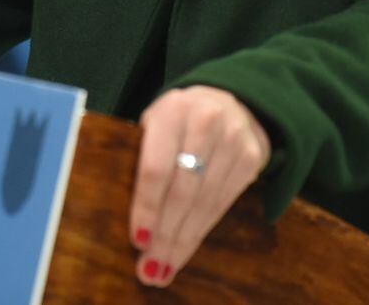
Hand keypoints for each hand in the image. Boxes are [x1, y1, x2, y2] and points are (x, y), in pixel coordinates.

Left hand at [127, 85, 271, 287]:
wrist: (231, 101)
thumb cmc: (178, 120)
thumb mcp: (155, 122)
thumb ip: (140, 154)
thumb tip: (115, 208)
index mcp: (172, 110)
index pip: (156, 167)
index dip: (146, 207)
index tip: (137, 239)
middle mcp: (206, 121)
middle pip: (182, 192)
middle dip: (165, 235)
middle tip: (149, 267)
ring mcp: (234, 139)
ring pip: (205, 203)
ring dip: (183, 241)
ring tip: (164, 267)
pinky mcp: (252, 157)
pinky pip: (223, 203)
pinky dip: (203, 230)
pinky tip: (186, 248)